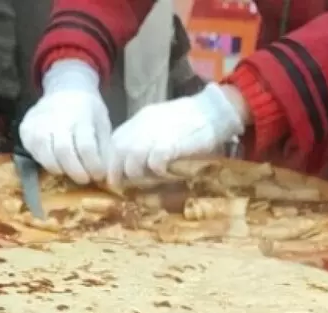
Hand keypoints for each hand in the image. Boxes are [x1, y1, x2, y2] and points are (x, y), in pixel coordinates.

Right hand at [19, 60, 110, 183]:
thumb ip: (104, 148)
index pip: (86, 146)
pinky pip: (33, 151)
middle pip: (63, 151)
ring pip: (45, 154)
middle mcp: (57, 117)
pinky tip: (55, 163)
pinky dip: (44, 161)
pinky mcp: (26, 128)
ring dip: (59, 169)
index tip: (99, 175)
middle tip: (84, 179)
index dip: (93, 166)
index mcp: (81, 115)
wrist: (65, 88)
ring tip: (69, 172)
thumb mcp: (102, 123)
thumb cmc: (87, 110)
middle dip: (75, 171)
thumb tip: (108, 176)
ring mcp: (38, 122)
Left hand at [108, 83, 246, 186]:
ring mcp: (156, 133)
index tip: (117, 176)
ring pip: (132, 160)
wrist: (215, 111)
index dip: (112, 162)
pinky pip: (154, 162)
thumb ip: (145, 139)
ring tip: (151, 180)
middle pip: (118, 152)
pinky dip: (158, 172)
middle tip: (128, 185)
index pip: (114, 142)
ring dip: (139, 175)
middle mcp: (143, 125)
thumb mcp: (161, 125)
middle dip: (119, 172)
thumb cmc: (190, 122)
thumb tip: (131, 162)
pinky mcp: (171, 143)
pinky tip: (167, 173)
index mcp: (139, 120)